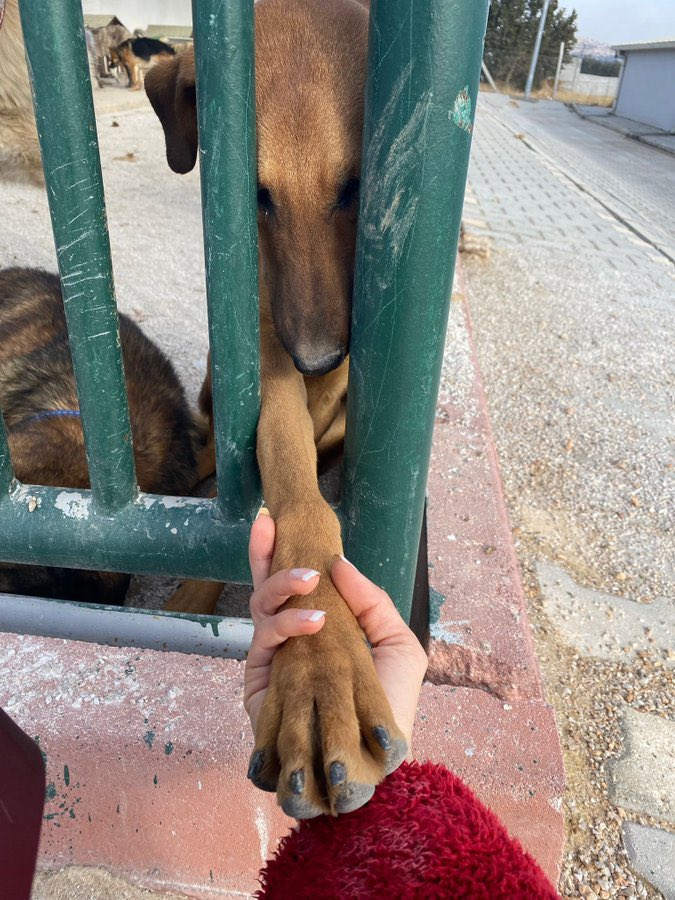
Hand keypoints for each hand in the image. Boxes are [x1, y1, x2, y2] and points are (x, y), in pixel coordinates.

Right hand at [245, 510, 427, 754]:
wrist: (376, 761)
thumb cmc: (390, 706)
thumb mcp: (398, 645)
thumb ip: (373, 603)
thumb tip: (340, 564)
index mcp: (323, 627)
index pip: (298, 583)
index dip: (284, 551)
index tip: (276, 518)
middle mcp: (294, 638)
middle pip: (267, 585)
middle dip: (263, 551)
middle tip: (269, 524)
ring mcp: (275, 658)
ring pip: (261, 606)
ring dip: (279, 583)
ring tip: (308, 578)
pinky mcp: (261, 682)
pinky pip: (264, 640)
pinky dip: (285, 624)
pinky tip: (312, 620)